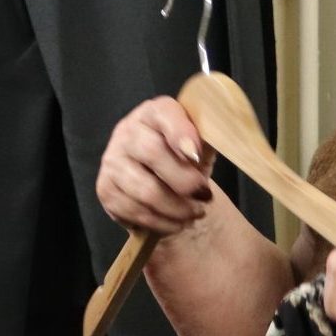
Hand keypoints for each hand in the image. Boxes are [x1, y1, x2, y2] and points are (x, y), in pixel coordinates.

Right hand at [96, 98, 214, 238]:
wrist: (162, 182)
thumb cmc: (186, 156)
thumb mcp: (202, 142)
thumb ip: (211, 137)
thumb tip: (229, 139)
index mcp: (153, 112)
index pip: (164, 114)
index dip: (180, 133)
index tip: (196, 155)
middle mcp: (127, 131)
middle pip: (152, 153)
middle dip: (184, 180)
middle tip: (204, 196)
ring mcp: (112, 161)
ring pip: (145, 190)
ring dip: (176, 208)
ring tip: (195, 213)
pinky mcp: (106, 189)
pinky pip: (135, 211)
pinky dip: (162, 222)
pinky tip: (177, 222)